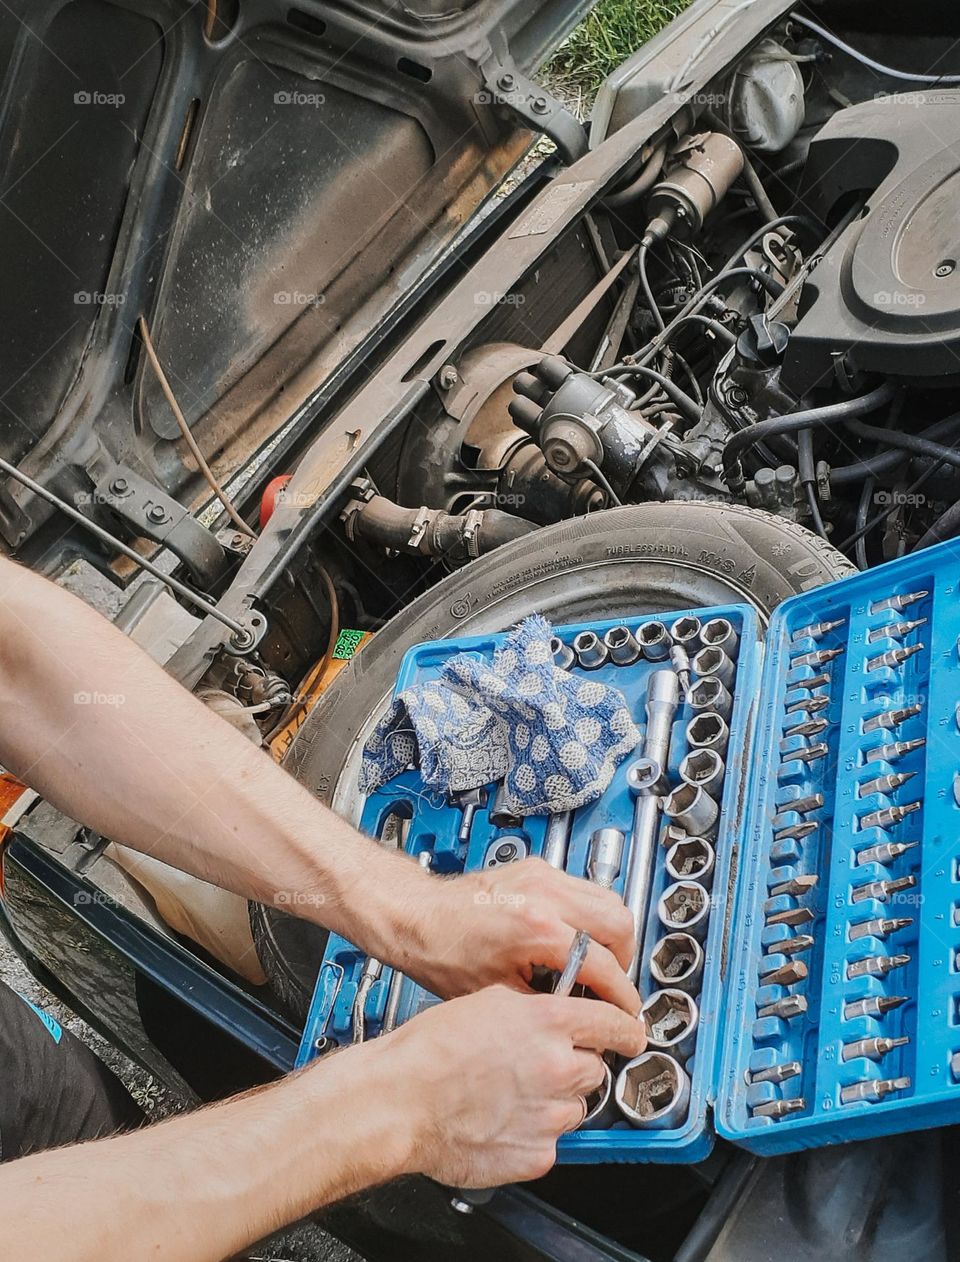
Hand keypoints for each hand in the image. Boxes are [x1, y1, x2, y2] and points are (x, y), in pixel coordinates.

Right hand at [385, 986, 645, 1186]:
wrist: (401, 1099)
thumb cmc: (431, 1049)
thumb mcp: (489, 1000)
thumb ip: (535, 1008)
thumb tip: (557, 1014)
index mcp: (548, 1021)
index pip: (616, 1023)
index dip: (626, 1029)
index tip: (631, 1034)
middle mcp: (557, 1066)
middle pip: (596, 1066)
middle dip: (575, 1064)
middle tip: (540, 1064)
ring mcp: (550, 1114)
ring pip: (576, 1106)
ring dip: (556, 1100)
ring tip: (513, 1094)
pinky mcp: (538, 1153)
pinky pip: (552, 1141)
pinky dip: (535, 1132)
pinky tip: (503, 1119)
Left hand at [399, 857, 640, 1015]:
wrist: (415, 914)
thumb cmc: (441, 950)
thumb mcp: (498, 993)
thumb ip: (548, 1002)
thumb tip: (580, 1016)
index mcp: (538, 927)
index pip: (604, 964)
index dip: (621, 996)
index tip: (626, 1012)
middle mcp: (546, 893)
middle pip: (619, 920)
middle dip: (624, 958)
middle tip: (611, 984)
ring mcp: (542, 875)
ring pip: (607, 898)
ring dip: (610, 934)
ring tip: (594, 962)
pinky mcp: (537, 869)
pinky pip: (583, 890)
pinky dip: (589, 916)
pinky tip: (572, 939)